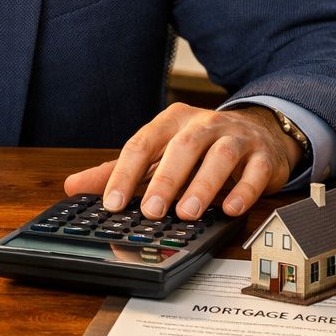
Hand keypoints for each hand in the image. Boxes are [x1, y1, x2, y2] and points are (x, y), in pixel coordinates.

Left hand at [63, 103, 299, 220]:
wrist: (258, 132)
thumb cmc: (200, 147)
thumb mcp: (158, 153)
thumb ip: (119, 170)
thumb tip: (72, 186)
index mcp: (171, 122)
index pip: (143, 144)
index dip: (126, 174)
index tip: (112, 203)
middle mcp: (202, 124)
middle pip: (182, 147)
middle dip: (165, 180)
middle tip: (151, 211)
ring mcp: (235, 137)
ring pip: (219, 156)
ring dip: (203, 185)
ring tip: (188, 213)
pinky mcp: (262, 155)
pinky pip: (254, 171)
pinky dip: (243, 190)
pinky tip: (230, 209)